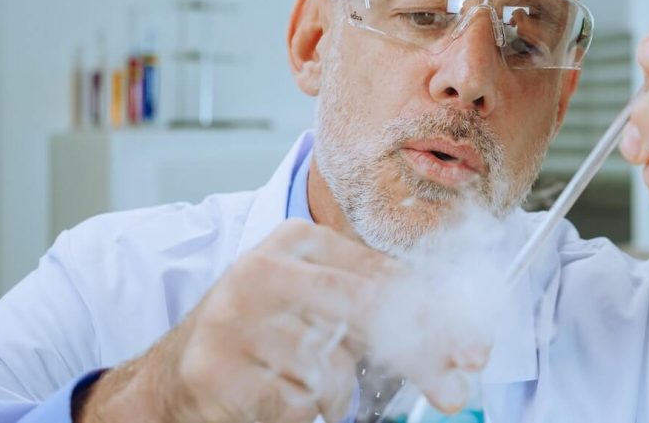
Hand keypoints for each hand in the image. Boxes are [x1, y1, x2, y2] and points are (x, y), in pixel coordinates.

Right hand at [76, 219, 481, 422]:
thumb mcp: (318, 306)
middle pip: (369, 308)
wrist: (176, 375)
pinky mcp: (215, 367)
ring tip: (298, 382)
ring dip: (333, 392)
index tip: (472, 350)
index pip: (383, 274)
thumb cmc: (263, 338)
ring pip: (334, 369)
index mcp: (297, 242)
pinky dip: (299, 412)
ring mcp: (235, 316)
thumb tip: (455, 345)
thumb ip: (378, 314)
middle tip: (452, 390)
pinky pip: (298, 405)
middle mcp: (265, 268)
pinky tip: (271, 396)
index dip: (437, 314)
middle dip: (421, 354)